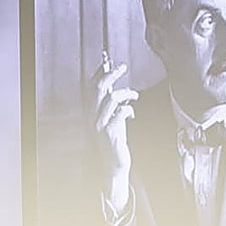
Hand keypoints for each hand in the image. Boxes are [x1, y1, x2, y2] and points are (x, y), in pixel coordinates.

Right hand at [90, 59, 139, 211]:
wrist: (114, 164)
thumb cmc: (115, 140)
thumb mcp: (111, 119)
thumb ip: (111, 105)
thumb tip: (114, 87)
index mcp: (91, 112)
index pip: (91, 87)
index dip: (99, 73)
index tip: (108, 62)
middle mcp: (92, 117)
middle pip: (97, 89)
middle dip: (110, 75)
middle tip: (122, 67)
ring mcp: (100, 125)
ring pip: (110, 99)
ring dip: (126, 93)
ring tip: (135, 95)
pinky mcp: (110, 133)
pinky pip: (119, 114)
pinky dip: (128, 110)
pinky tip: (132, 114)